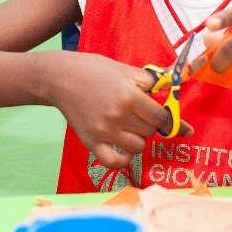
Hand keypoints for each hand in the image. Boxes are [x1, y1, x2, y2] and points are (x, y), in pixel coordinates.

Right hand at [47, 51, 192, 168]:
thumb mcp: (124, 69)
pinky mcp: (91, 142)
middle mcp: (118, 116)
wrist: (60, 78)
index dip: (169, 119)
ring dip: (139, 139)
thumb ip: (150, 80)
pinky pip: (114, 162)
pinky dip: (123, 160)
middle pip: (150, 131)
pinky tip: (123, 151)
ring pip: (137, 147)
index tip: (170, 120)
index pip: (161, 117)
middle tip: (141, 115)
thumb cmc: (93, 69)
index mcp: (129, 96)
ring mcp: (104, 132)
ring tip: (130, 128)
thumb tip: (171, 87)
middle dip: (151, 124)